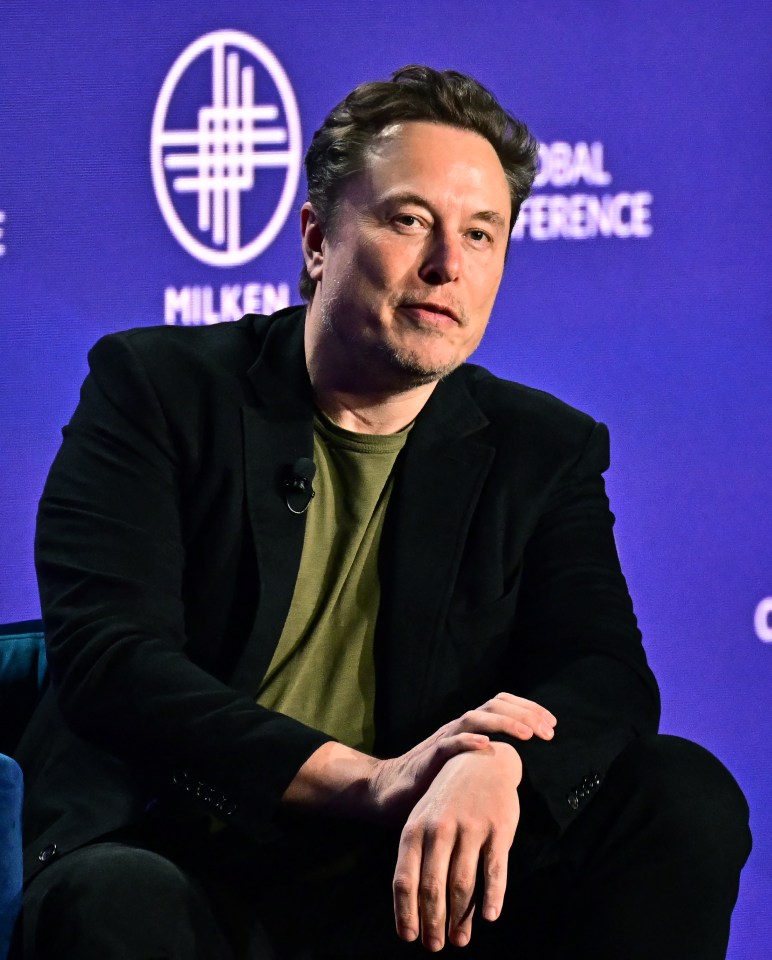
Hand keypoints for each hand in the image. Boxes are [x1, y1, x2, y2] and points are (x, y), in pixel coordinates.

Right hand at [369, 692, 552, 819]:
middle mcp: (458, 727)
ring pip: (475, 717)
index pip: (502, 706)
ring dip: (505, 723)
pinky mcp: (429, 757)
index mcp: (469, 729)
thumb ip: (488, 765)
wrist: (388, 792)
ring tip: (528, 733)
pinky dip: (468, 740)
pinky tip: (487, 745)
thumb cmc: (431, 784)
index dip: (528, 710)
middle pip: (494, 704)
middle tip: (548, 730)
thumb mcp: (466, 770)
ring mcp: (443, 740)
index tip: (551, 725)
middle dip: (525, 713)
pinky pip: (449, 743)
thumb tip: (519, 769)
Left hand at [392, 742, 520, 951]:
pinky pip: (494, 869)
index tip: (409, 938)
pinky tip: (490, 916)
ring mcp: (469, 828)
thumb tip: (419, 911)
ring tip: (459, 940)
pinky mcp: (497, 828)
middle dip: (433, 922)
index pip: (405, 878)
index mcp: (415, 828)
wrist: (481, 760)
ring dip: (460, 917)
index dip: (406, 912)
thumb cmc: (448, 800)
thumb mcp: (425, 821)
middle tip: (435, 946)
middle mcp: (439, 828)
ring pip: (462, 883)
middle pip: (433, 886)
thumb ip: (422, 861)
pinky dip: (492, 896)